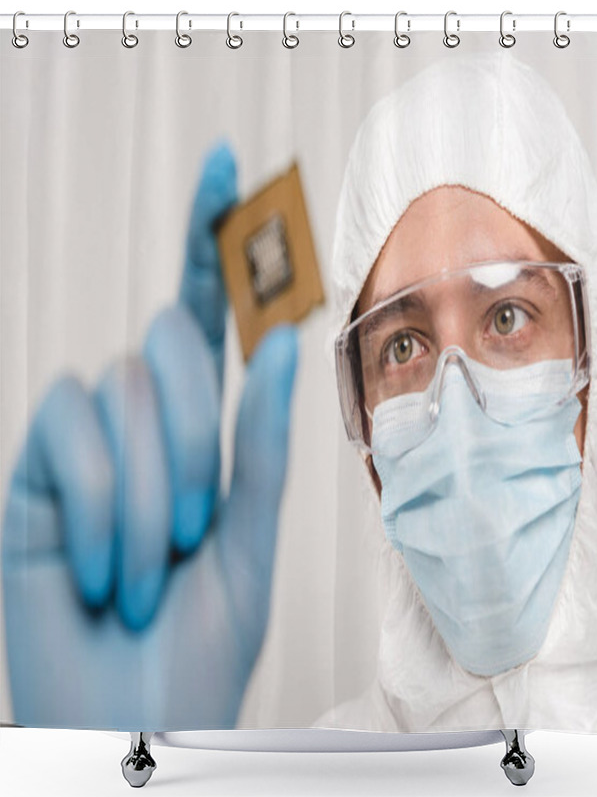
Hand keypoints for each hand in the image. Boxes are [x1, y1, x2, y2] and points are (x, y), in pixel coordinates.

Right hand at [1, 142, 297, 730]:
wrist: (139, 712)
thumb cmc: (201, 634)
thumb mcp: (253, 535)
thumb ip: (266, 440)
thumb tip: (287, 341)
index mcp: (201, 426)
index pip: (208, 314)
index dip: (215, 238)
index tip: (231, 163)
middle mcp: (142, 416)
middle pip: (173, 348)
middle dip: (194, 444)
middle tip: (193, 534)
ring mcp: (83, 438)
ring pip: (127, 394)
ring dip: (150, 495)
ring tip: (148, 569)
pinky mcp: (31, 467)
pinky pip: (69, 431)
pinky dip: (98, 509)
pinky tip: (100, 571)